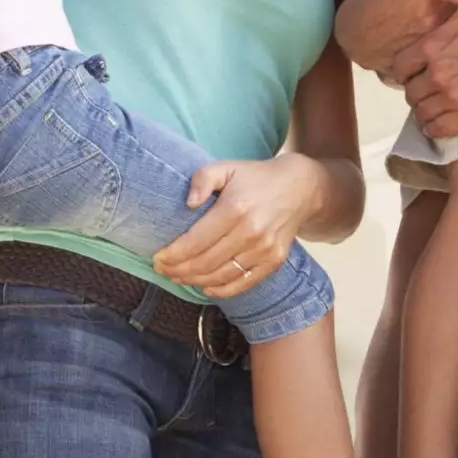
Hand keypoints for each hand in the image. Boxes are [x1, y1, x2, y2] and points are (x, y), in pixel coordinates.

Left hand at [152, 154, 321, 297]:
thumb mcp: (227, 167)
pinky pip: (243, 283)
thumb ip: (203, 178)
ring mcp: (264, 249)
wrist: (300, 187)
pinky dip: (221, 290)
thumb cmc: (256, 177)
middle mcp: (251, 232)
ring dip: (194, 281)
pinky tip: (204, 287)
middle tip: (162, 270)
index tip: (157, 258)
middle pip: (205, 262)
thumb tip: (189, 203)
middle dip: (178, 270)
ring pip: (221, 276)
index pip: (195, 241)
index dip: (172, 254)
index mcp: (235, 208)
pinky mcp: (274, 261)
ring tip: (178, 277)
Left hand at [397, 0, 457, 138]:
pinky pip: (441, 130)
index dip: (406, 66)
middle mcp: (441, 75)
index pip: (399, 67)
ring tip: (438, 99)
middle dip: (416, 86)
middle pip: (410, 92)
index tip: (417, 65)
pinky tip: (443, 118)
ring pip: (422, 113)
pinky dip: (436, 127)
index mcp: (434, 45)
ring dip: (425, 107)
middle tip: (429, 82)